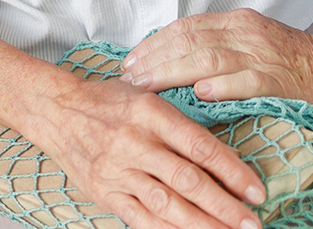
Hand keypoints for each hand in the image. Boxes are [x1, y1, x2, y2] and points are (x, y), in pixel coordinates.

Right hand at [16, 73, 268, 228]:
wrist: (56, 110)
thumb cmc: (107, 101)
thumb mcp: (147, 96)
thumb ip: (180, 125)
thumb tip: (223, 157)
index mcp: (151, 113)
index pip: (200, 147)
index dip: (233, 171)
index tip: (256, 191)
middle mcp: (135, 142)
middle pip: (188, 180)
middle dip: (225, 206)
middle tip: (252, 223)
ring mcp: (118, 170)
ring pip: (168, 204)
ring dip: (202, 223)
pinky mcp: (105, 192)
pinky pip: (141, 218)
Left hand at [120, 13, 312, 112]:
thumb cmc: (293, 62)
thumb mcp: (253, 42)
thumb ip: (219, 45)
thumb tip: (174, 57)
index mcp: (238, 21)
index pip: (186, 26)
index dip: (155, 42)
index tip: (131, 59)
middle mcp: (246, 33)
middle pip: (189, 40)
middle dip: (154, 58)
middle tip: (128, 76)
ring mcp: (262, 55)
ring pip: (209, 58)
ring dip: (173, 72)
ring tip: (148, 85)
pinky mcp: (278, 79)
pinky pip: (246, 81)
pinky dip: (221, 87)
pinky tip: (199, 93)